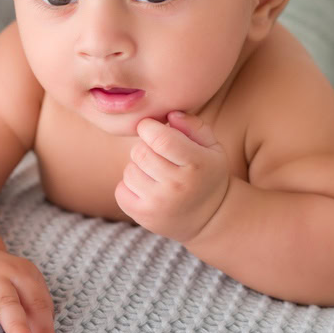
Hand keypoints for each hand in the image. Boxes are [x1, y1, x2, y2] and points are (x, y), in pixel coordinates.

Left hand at [115, 110, 231, 242]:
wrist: (209, 218)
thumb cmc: (207, 174)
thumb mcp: (212, 147)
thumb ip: (193, 125)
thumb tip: (170, 114)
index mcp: (196, 164)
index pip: (160, 138)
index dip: (149, 127)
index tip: (153, 128)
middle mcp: (178, 186)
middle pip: (140, 152)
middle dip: (144, 146)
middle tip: (157, 152)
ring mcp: (159, 204)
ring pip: (129, 170)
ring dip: (138, 167)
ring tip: (155, 172)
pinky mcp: (144, 216)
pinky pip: (121, 189)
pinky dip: (129, 185)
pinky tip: (147, 187)